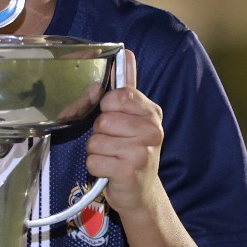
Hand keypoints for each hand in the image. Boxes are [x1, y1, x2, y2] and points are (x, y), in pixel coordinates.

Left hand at [85, 51, 163, 215]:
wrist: (141, 192)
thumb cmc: (133, 152)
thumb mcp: (134, 119)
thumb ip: (127, 89)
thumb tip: (125, 53)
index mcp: (152, 113)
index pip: (119, 96)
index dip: (108, 108)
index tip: (116, 120)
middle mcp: (152, 131)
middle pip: (103, 120)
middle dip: (101, 133)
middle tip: (115, 144)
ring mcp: (142, 152)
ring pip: (95, 141)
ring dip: (98, 152)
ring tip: (113, 157)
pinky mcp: (129, 171)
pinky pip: (94, 161)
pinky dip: (96, 168)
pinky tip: (110, 170)